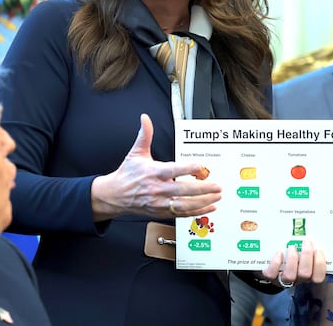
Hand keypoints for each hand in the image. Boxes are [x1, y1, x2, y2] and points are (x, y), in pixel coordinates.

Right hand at [90, 114, 221, 220]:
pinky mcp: (162, 212)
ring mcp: (160, 202)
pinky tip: (209, 207)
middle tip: (217, 186)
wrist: (115, 195)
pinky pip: (182, 214)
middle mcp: (157, 188)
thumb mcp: (135, 152)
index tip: (200, 166)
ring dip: (203, 201)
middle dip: (202, 189)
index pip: (173, 170)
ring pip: (185, 204)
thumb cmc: (127, 174)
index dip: (187, 168)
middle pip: (183, 190)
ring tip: (217, 196)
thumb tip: (145, 119)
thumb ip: (145, 135)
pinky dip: (197, 211)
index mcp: (153, 172)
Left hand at [261, 240, 325, 287]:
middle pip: (305, 274)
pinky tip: (279, 253)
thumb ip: (310, 249)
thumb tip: (314, 233)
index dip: (320, 264)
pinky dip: (275, 263)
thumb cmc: (293, 257)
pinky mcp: (271, 277)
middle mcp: (297, 280)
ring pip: (290, 275)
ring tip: (292, 247)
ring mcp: (283, 280)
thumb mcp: (303, 255)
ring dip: (292, 259)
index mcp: (309, 276)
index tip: (318, 249)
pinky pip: (272, 274)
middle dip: (307, 256)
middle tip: (307, 242)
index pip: (318, 277)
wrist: (272, 266)